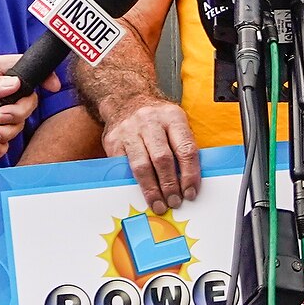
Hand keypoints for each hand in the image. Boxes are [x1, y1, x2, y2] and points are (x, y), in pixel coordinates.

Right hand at [104, 95, 201, 210]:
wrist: (126, 100)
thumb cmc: (157, 120)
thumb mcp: (175, 123)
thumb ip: (183, 147)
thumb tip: (190, 182)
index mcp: (172, 117)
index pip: (185, 149)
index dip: (189, 174)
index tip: (190, 192)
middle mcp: (150, 121)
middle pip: (162, 159)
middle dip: (170, 185)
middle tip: (174, 202)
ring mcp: (129, 130)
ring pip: (142, 165)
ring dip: (151, 189)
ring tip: (158, 203)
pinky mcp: (113, 141)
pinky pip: (124, 167)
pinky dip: (132, 183)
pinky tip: (139, 193)